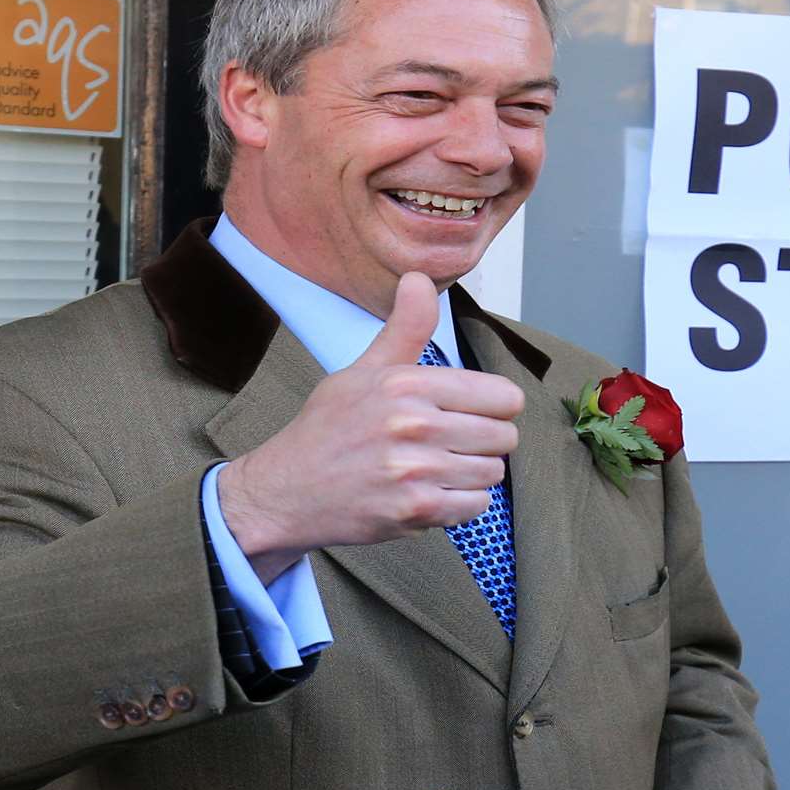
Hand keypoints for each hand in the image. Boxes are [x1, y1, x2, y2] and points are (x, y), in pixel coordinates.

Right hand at [219, 271, 524, 580]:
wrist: (287, 490)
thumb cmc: (327, 429)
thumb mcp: (363, 370)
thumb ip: (404, 329)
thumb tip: (420, 278)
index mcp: (406, 384)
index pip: (500, 395)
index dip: (496, 405)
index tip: (476, 412)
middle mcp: (413, 424)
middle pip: (503, 435)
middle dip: (486, 441)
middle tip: (453, 443)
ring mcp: (415, 470)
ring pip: (492, 472)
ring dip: (473, 473)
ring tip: (439, 468)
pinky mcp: (415, 510)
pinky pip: (475, 506)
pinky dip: (462, 503)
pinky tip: (433, 492)